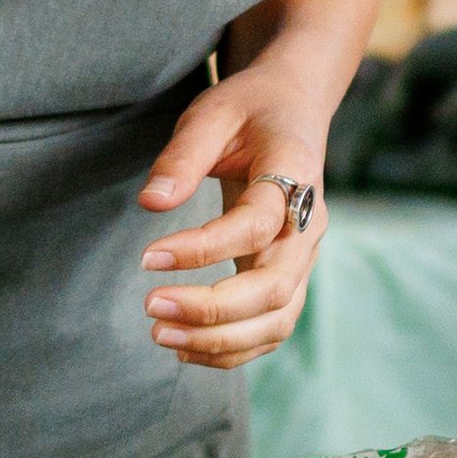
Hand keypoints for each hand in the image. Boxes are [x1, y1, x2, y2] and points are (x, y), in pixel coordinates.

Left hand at [137, 66, 338, 369]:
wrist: (293, 110)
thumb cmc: (249, 109)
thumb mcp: (212, 113)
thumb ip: (182, 156)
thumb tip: (151, 203)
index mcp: (295, 176)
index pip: (254, 228)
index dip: (202, 249)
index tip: (147, 258)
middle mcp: (309, 226)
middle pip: (274, 288)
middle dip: (212, 309)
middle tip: (150, 306)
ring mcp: (304, 257)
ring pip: (277, 319)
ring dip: (220, 339)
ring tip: (160, 333)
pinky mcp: (290, 276)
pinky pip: (271, 327)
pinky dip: (233, 349)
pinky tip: (184, 346)